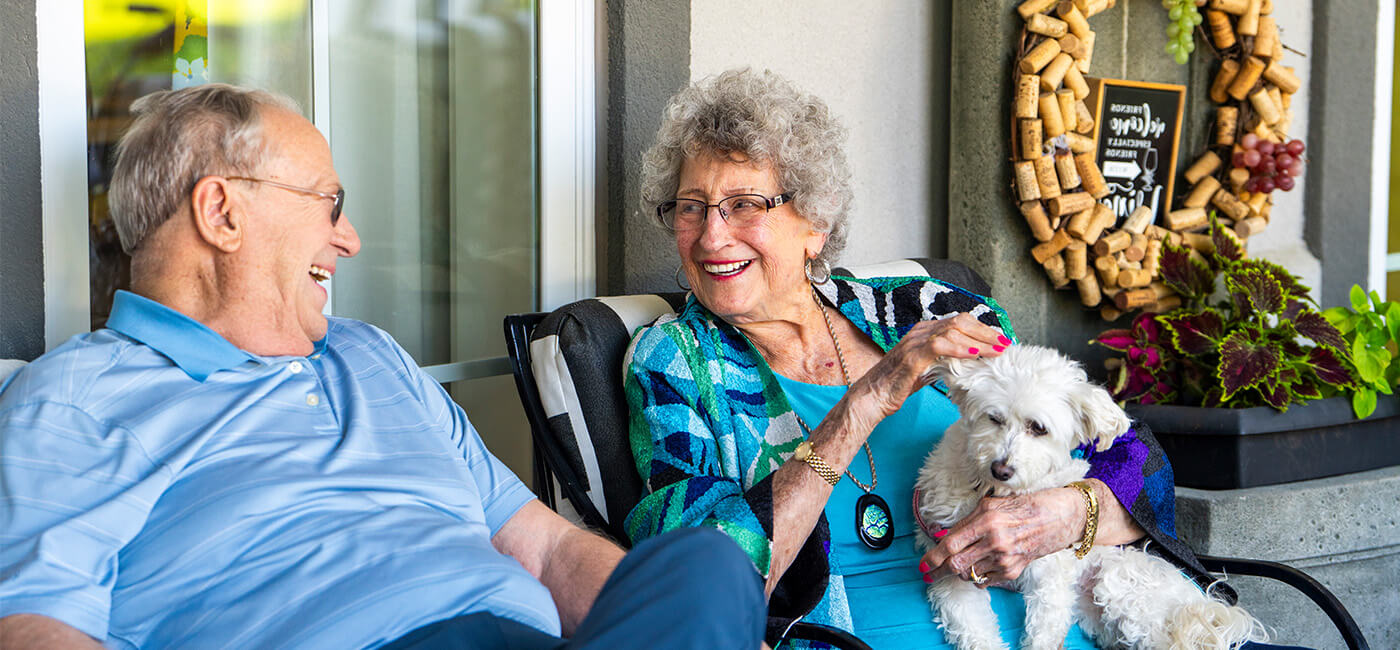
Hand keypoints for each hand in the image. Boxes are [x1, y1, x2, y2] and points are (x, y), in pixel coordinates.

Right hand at [858, 313, 1010, 416]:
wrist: (871, 397)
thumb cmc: (897, 385)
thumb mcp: (926, 369)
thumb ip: (943, 361)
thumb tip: (968, 363)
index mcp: (924, 332)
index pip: (959, 322)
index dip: (982, 329)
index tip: (1000, 340)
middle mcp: (920, 332)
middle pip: (960, 322)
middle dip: (986, 332)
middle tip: (1005, 343)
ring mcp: (914, 342)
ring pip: (953, 330)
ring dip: (978, 340)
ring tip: (996, 350)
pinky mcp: (911, 357)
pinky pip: (939, 346)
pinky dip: (959, 349)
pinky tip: (974, 355)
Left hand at [918, 487, 1085, 586]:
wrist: (1060, 516)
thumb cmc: (1025, 504)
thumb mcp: (991, 505)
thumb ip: (966, 522)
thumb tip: (942, 535)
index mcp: (986, 520)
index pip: (951, 545)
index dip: (932, 557)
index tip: (922, 565)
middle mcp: (995, 541)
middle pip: (956, 565)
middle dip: (938, 571)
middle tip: (929, 573)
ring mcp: (1005, 558)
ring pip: (969, 574)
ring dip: (958, 571)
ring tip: (955, 565)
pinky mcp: (1014, 570)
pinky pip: (985, 580)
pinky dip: (976, 576)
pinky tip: (976, 568)